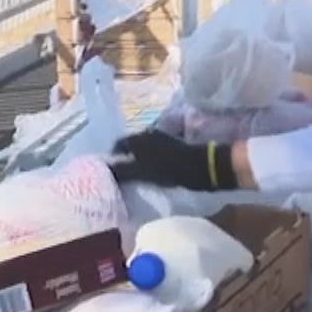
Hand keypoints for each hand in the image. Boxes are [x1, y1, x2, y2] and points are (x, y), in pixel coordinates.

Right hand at [109, 131, 238, 191]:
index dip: (111, 159)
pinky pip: (152, 154)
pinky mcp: (172, 146)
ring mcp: (161, 139)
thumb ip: (124, 171)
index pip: (117, 145)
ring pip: (141, 150)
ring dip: (136, 162)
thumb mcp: (144, 173)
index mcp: (139, 138)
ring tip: (133, 178)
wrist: (205, 167)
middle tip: (119, 177)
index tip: (108, 173)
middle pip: (129, 147)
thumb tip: (106, 171)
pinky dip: (147, 162)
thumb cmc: (172, 169)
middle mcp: (148, 134)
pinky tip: (149, 175)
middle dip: (123, 160)